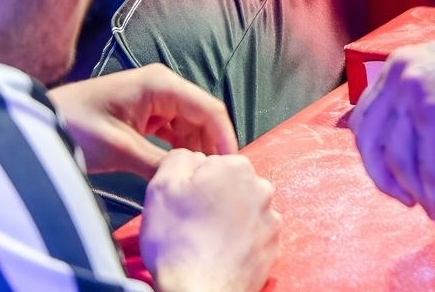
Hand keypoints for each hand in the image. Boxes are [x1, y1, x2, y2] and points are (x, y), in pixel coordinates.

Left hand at [50, 65, 236, 177]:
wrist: (36, 124)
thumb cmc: (75, 127)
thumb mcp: (118, 148)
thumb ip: (158, 163)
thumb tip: (191, 179)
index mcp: (161, 85)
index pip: (208, 108)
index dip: (224, 136)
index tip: (232, 167)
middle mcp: (163, 87)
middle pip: (202, 116)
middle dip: (210, 145)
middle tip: (215, 178)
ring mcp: (154, 100)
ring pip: (189, 125)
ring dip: (194, 149)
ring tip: (199, 178)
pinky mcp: (144, 114)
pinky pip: (173, 131)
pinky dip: (178, 149)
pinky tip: (179, 169)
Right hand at [141, 150, 280, 291]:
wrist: (199, 290)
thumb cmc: (179, 242)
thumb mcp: (161, 187)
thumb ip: (178, 159)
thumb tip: (190, 156)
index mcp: (236, 168)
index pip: (210, 164)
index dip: (191, 183)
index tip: (183, 202)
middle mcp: (260, 188)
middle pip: (229, 186)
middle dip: (211, 200)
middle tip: (190, 223)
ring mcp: (270, 217)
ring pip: (241, 210)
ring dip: (226, 220)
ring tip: (203, 241)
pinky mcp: (272, 244)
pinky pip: (252, 235)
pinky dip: (237, 241)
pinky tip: (219, 252)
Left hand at [352, 34, 434, 228]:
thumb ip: (419, 102)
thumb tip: (402, 149)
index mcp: (399, 65)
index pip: (365, 118)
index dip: (374, 154)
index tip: (392, 176)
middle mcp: (400, 77)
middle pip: (373, 142)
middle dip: (386, 178)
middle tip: (407, 199)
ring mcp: (416, 95)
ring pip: (401, 161)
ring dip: (417, 194)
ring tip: (434, 211)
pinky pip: (430, 169)